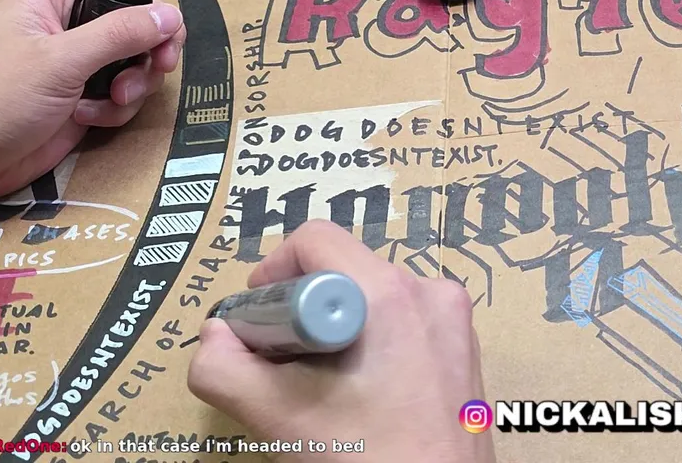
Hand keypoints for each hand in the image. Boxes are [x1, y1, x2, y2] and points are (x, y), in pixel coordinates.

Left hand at [0, 0, 197, 202]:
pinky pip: (124, 88)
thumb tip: (171, 15)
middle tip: (161, 63)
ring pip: (137, 52)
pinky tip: (89, 118)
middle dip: (155, 37)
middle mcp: (67, 18)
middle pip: (136, 7)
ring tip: (114, 99)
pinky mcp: (83, 92)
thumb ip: (118, 35)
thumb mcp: (58, 62)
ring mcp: (77, 57)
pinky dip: (117, 105)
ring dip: (137, 78)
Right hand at [188, 220, 493, 462]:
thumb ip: (224, 368)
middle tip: (283, 364)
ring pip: (373, 298)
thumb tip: (215, 334)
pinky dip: (373, 345)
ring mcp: (455, 320)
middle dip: (303, 309)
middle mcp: (431, 292)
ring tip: (326, 388)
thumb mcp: (277, 417)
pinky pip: (405, 322)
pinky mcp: (465, 347)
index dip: (273, 274)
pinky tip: (362, 396)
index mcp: (388, 294)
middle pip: (345, 269)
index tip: (257, 323)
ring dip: (338, 330)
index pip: (316, 240)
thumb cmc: (368, 461)